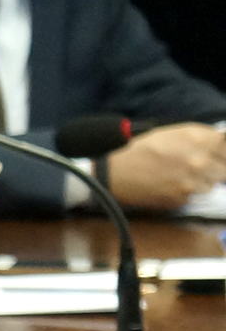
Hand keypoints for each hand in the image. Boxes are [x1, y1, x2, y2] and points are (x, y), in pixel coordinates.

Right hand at [105, 123, 225, 209]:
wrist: (115, 174)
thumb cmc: (139, 150)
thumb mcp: (169, 133)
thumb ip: (198, 135)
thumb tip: (220, 140)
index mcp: (196, 138)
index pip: (225, 144)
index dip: (219, 149)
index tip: (214, 153)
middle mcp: (199, 159)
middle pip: (225, 166)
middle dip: (215, 166)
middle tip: (196, 166)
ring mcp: (194, 181)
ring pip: (214, 182)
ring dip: (203, 180)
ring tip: (182, 175)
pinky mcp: (185, 198)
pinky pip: (197, 195)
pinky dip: (189, 191)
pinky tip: (173, 185)